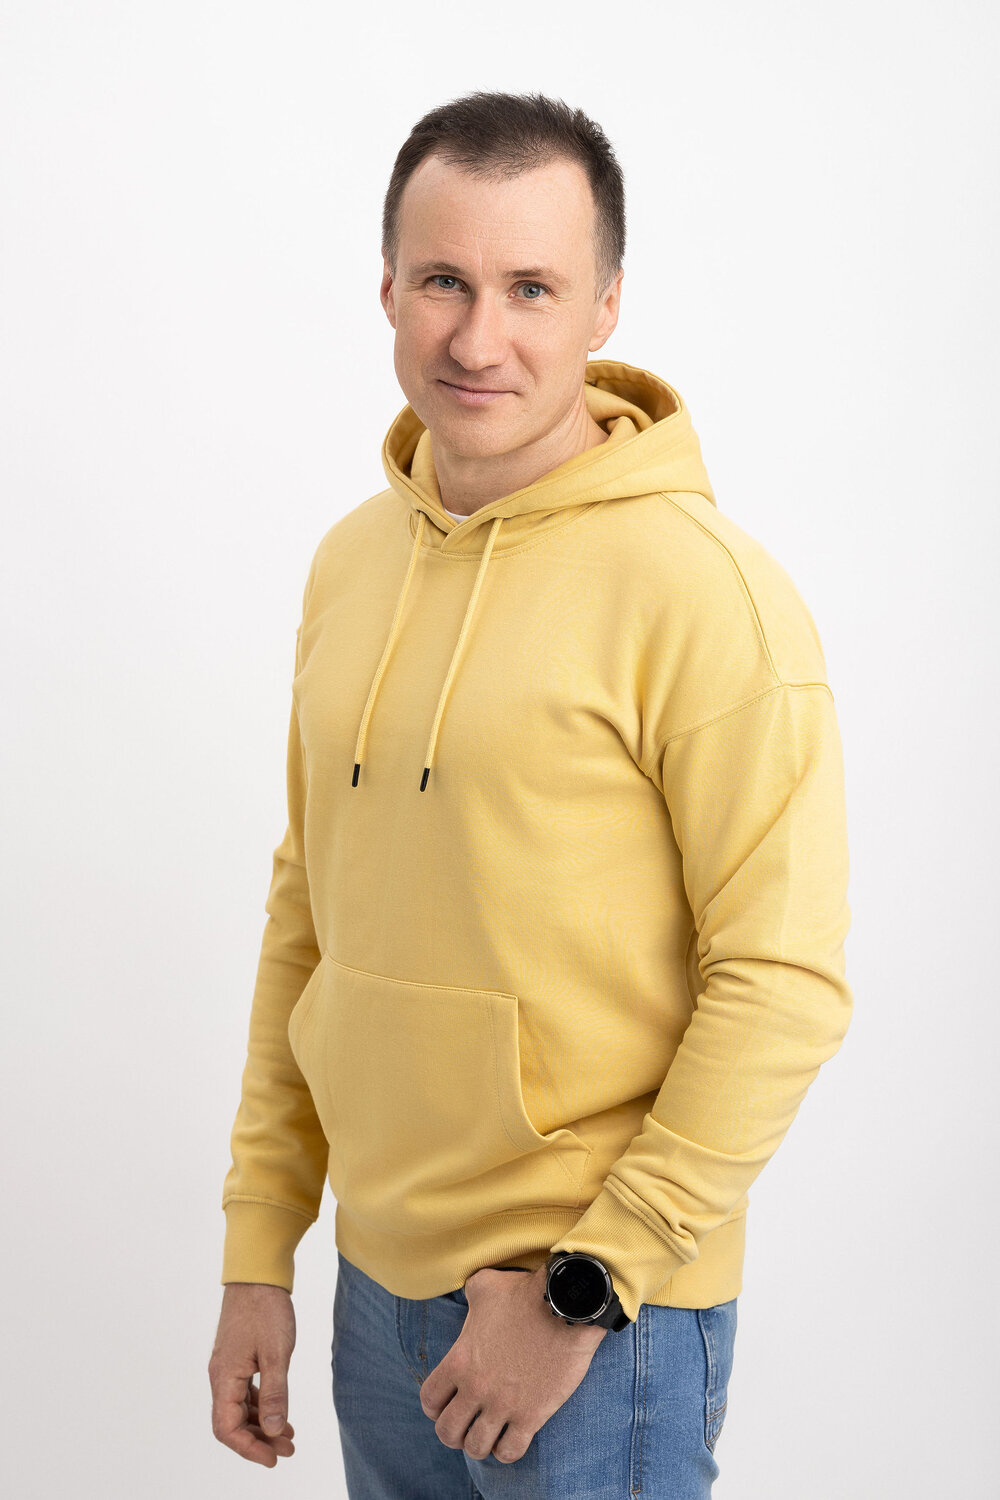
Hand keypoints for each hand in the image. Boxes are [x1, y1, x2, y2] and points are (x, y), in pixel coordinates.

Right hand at [208, 1283, 296, 1467]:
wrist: (257, 1275)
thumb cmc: (266, 1309)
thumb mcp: (277, 1353)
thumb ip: (275, 1393)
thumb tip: (274, 1429)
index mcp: (224, 1378)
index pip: (227, 1429)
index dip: (249, 1449)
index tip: (274, 1458)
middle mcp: (221, 1376)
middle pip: (232, 1423)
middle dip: (259, 1441)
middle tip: (288, 1450)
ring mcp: (228, 1367)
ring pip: (239, 1409)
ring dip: (262, 1425)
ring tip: (289, 1436)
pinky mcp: (238, 1359)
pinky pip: (245, 1393)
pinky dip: (262, 1406)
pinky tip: (280, 1411)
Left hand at [419, 1265, 607, 1464]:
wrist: (567, 1306)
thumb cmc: (525, 1293)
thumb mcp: (484, 1285)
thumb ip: (468, 1295)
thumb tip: (467, 1298)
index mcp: (459, 1360)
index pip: (430, 1400)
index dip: (434, 1406)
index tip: (447, 1403)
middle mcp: (476, 1388)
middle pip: (447, 1432)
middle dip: (453, 1432)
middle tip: (467, 1422)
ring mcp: (503, 1405)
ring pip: (476, 1448)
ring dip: (479, 1443)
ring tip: (489, 1432)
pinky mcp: (532, 1415)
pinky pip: (509, 1452)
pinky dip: (506, 1451)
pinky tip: (511, 1436)